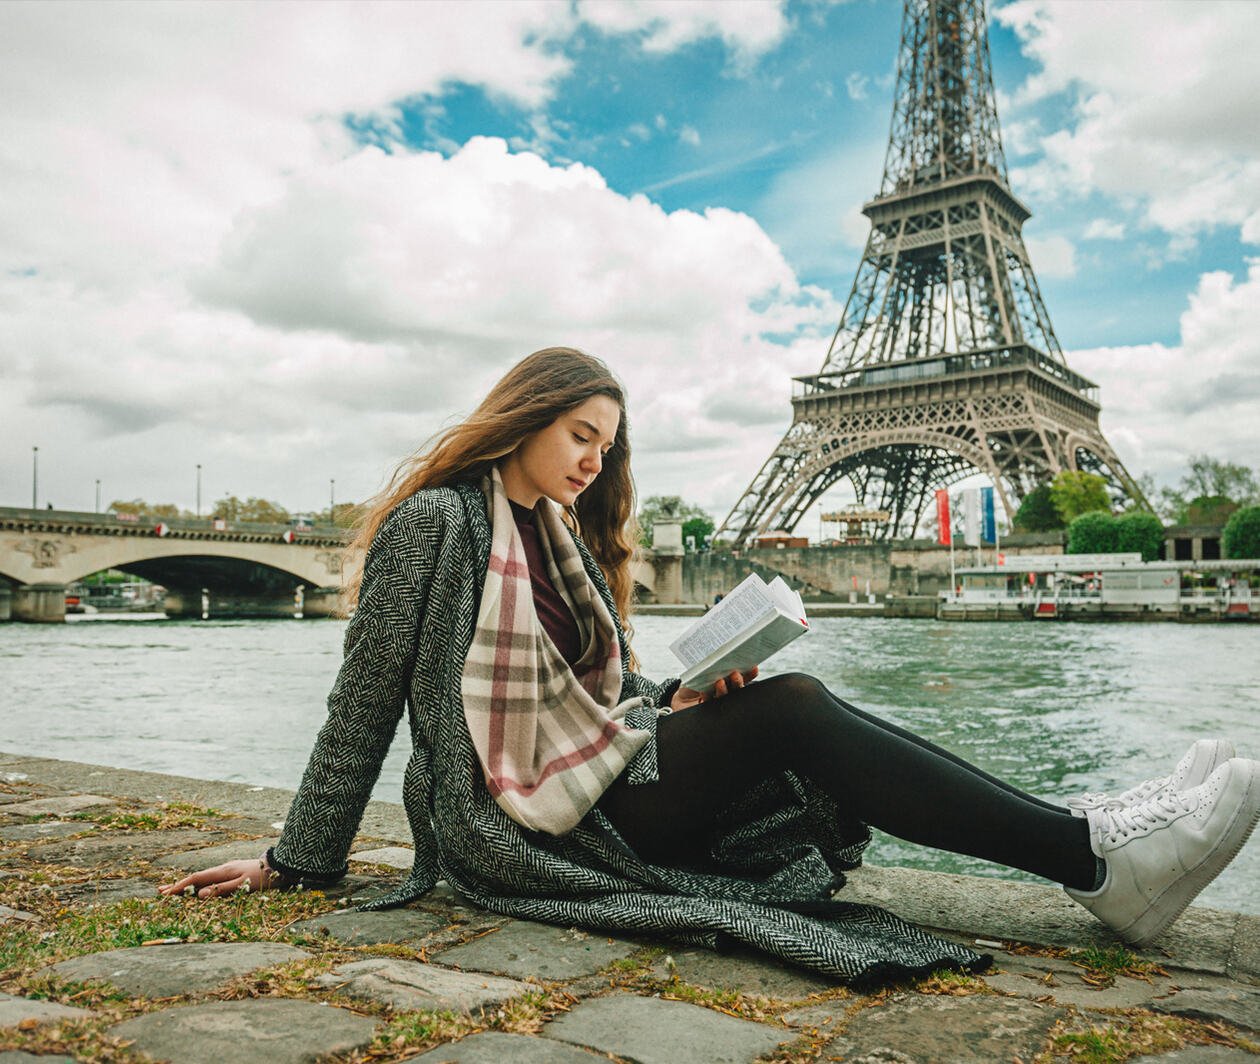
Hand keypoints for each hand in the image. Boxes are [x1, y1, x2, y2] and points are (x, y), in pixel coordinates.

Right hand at [157, 858, 273, 899]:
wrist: (282, 866)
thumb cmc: (264, 877)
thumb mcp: (243, 885)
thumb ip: (222, 890)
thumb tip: (200, 894)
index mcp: (223, 871)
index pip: (196, 879)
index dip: (180, 886)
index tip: (166, 894)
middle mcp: (223, 869)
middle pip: (196, 878)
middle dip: (179, 885)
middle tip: (160, 891)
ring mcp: (228, 870)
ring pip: (203, 878)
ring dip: (188, 885)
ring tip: (174, 890)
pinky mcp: (234, 873)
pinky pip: (211, 879)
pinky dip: (199, 884)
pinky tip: (198, 888)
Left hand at [670, 666, 757, 710]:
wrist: (680, 698)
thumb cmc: (693, 680)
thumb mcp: (701, 668)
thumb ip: (709, 661)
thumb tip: (716, 646)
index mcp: (727, 679)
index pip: (742, 676)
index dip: (749, 673)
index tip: (753, 666)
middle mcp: (725, 689)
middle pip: (735, 687)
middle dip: (738, 681)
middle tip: (736, 674)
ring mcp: (716, 699)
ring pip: (725, 696)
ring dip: (724, 690)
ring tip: (720, 682)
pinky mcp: (706, 706)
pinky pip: (710, 702)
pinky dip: (708, 696)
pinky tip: (704, 692)